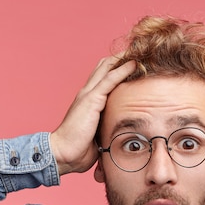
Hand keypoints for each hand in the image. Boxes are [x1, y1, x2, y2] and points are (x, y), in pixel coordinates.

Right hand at [50, 56, 135, 175]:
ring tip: (141, 51)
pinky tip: (134, 63)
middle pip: (105, 66)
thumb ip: (108, 126)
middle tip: (140, 51)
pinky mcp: (91, 99)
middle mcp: (87, 93)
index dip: (118, 67)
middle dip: (122, 57)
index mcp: (88, 100)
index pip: (103, 76)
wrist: (63, 153)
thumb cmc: (79, 149)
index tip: (135, 63)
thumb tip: (123, 133)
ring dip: (124, 58)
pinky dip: (122, 69)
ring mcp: (88, 94)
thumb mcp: (98, 134)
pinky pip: (110, 79)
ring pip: (107, 67)